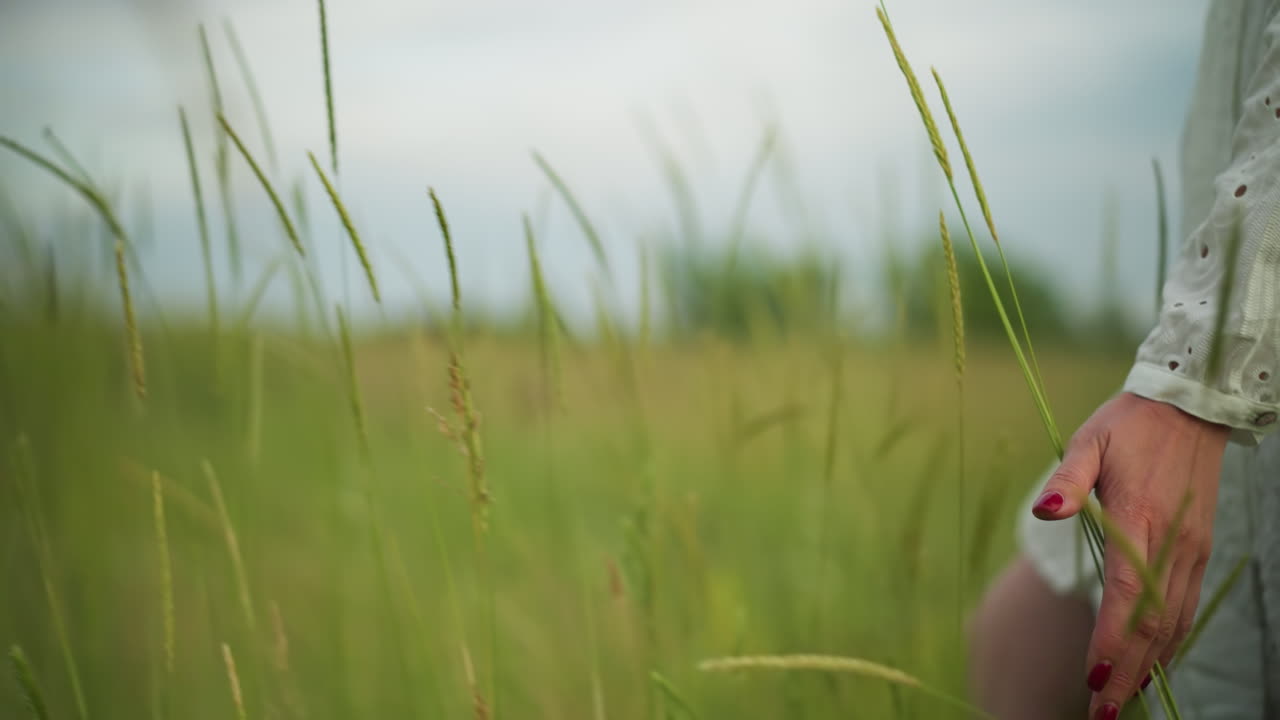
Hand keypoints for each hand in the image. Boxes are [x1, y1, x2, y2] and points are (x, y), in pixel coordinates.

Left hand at [1029, 392, 1228, 719]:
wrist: (1189, 407)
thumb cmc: (1128, 424)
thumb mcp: (1088, 441)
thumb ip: (1067, 480)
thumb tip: (1044, 510)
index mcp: (1140, 519)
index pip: (1127, 595)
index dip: (1111, 640)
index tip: (1094, 676)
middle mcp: (1172, 543)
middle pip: (1152, 623)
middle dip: (1127, 672)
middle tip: (1103, 713)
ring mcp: (1190, 550)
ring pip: (1174, 622)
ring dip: (1149, 664)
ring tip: (1121, 700)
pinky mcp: (1197, 549)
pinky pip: (1185, 607)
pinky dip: (1169, 641)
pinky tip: (1150, 662)